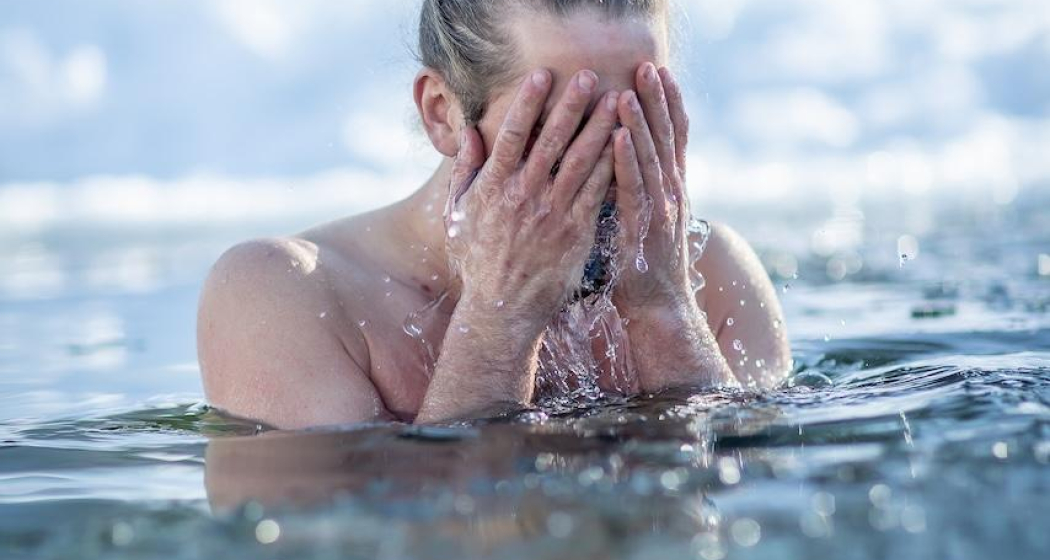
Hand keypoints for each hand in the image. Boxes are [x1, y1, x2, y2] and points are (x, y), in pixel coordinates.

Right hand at [446, 69, 619, 327]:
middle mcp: (524, 196)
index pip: (512, 135)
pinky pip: (598, 191)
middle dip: (571, 105)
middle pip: (552, 141)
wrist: (501, 311)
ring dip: (600, 127)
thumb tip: (470, 134)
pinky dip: (612, 164)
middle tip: (588, 75)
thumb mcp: (458, 216)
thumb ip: (465, 172)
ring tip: (616, 99)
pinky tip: (624, 142)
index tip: (542, 75)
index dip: (528, 103)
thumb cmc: (477, 262)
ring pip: (581, 161)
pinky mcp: (576, 232)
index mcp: (494, 188)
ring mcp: (553, 214)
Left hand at [612, 63, 692, 312]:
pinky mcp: (645, 229)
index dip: (669, 103)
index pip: (673, 136)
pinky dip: (626, 162)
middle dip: (656, 101)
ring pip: (651, 159)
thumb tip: (630, 157)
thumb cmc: (647, 262)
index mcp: (673, 187)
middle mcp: (672, 192)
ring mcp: (661, 210)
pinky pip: (634, 189)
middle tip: (647, 66)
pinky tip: (617, 139)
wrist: (661, 306)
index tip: (659, 72)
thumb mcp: (651, 217)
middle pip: (666, 138)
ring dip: (640, 124)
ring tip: (628, 92)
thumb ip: (645, 187)